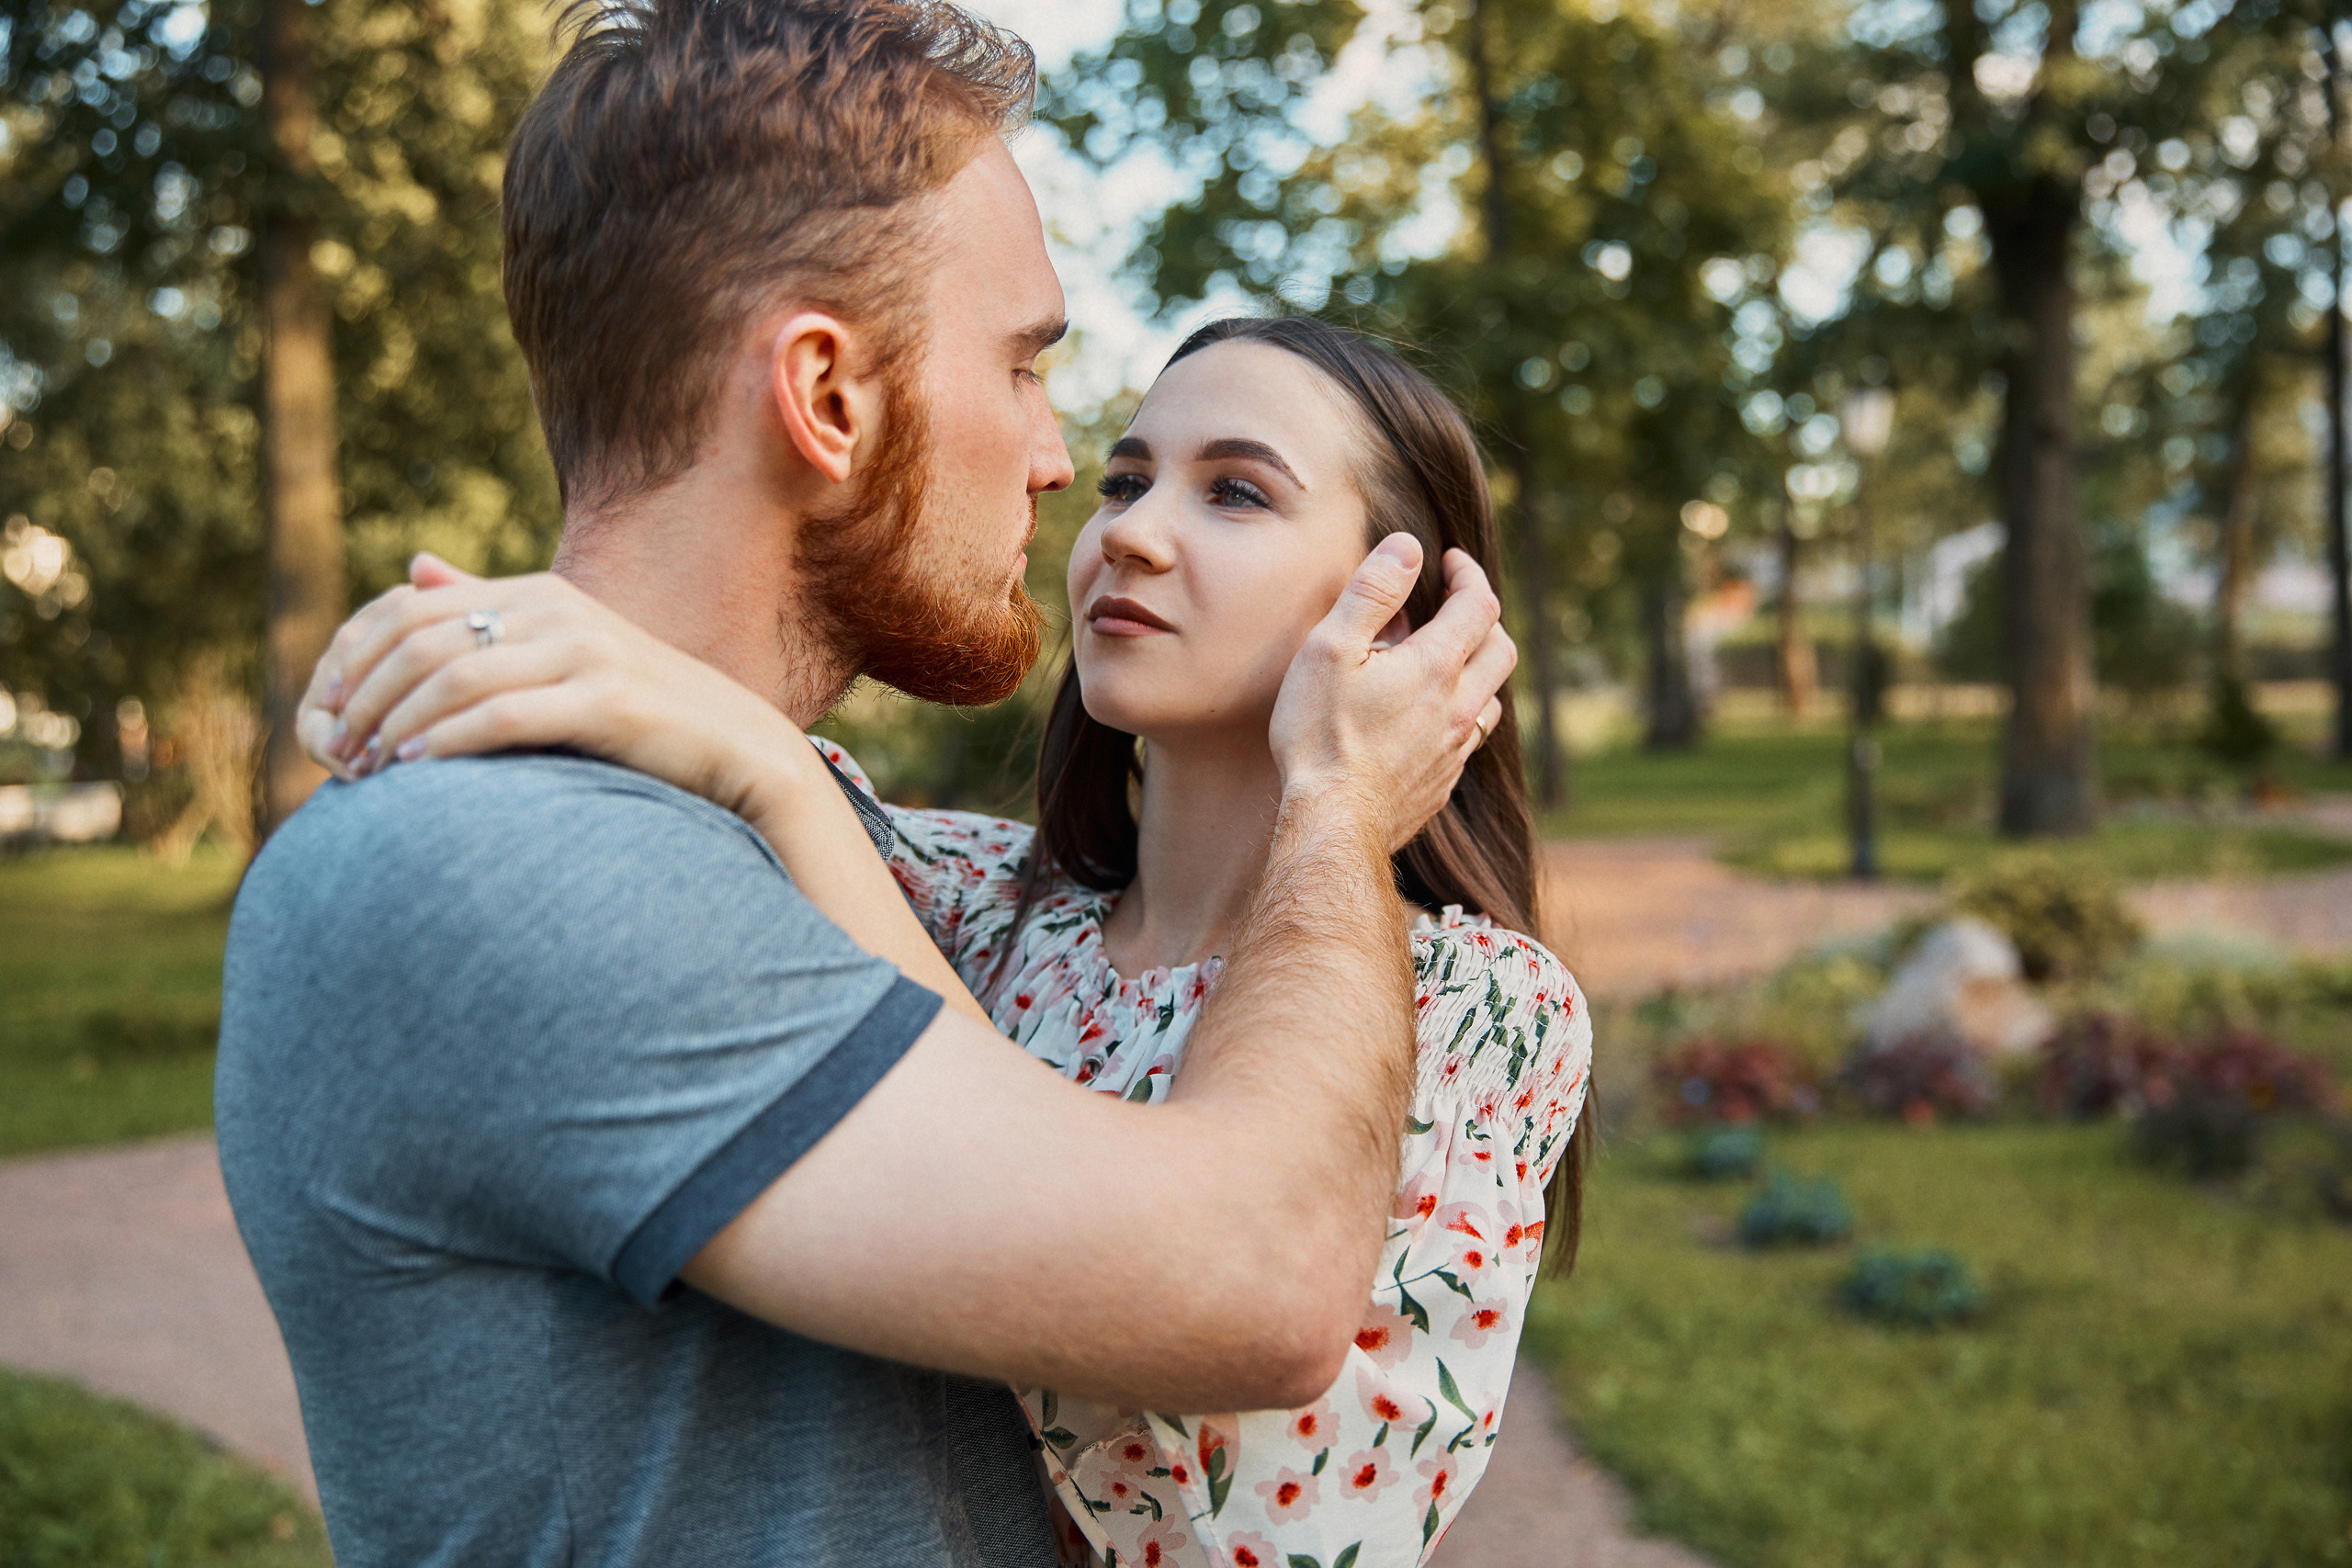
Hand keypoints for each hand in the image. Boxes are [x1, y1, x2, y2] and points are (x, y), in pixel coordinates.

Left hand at [295, 554, 818, 817]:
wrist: (742, 750)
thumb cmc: (645, 717)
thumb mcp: (563, 655)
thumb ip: (489, 612)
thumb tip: (413, 570)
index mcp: (539, 595)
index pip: (409, 607)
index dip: (352, 656)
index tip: (324, 713)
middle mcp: (558, 611)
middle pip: (421, 639)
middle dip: (364, 697)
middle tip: (333, 752)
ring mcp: (586, 652)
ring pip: (456, 676)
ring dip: (395, 725)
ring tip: (366, 770)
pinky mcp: (610, 700)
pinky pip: (508, 715)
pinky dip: (451, 741)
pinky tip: (418, 770)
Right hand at [1267, 535, 1514, 851]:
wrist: (1333, 823)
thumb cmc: (1321, 735)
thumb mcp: (1331, 648)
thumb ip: (1372, 593)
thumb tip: (1408, 549)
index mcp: (1438, 665)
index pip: (1479, 603)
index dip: (1468, 573)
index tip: (1448, 561)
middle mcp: (1461, 705)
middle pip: (1502, 648)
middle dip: (1482, 617)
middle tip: (1450, 606)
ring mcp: (1456, 749)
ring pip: (1492, 696)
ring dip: (1476, 669)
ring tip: (1441, 661)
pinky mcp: (1443, 782)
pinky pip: (1470, 738)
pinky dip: (1460, 712)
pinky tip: (1427, 718)